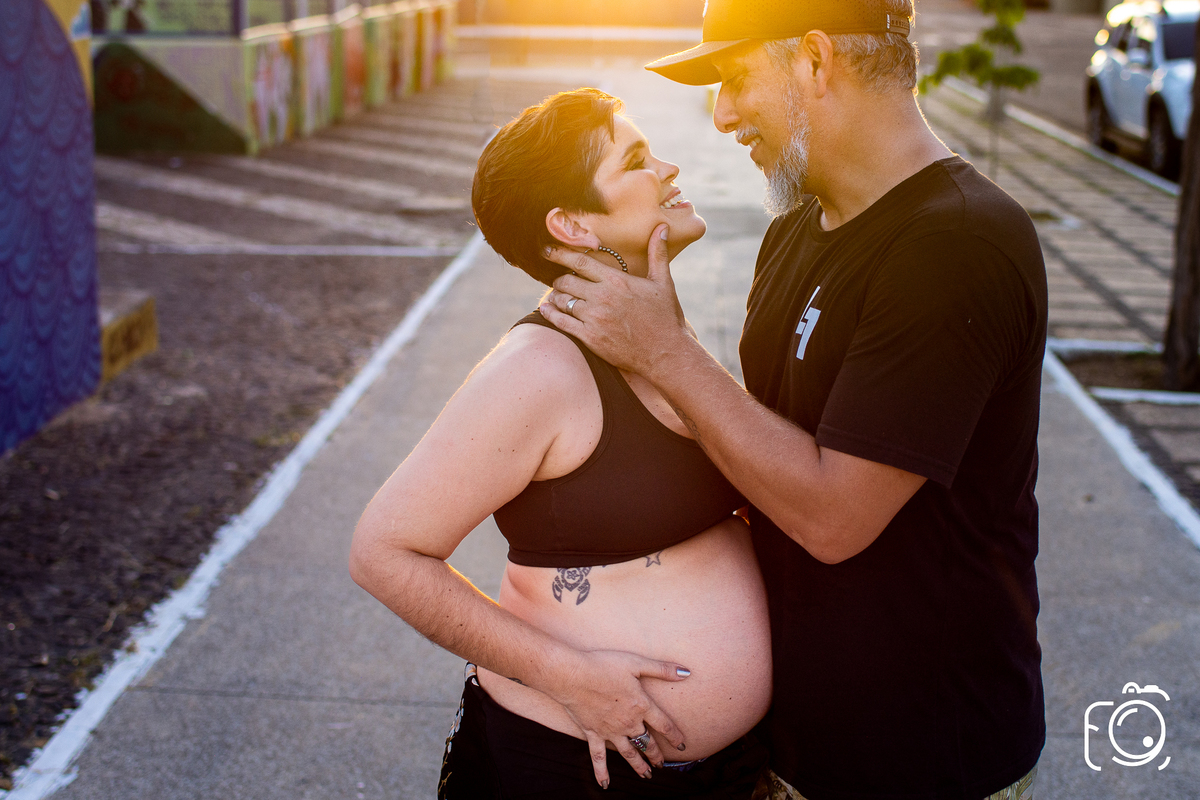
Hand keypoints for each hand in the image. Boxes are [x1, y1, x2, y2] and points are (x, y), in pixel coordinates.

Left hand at [540, 224, 689, 375]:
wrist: (665, 352)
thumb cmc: (665, 317)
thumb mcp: (663, 282)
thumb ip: (657, 253)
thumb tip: (661, 227)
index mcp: (617, 281)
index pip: (581, 262)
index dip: (560, 254)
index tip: (548, 250)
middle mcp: (602, 297)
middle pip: (566, 281)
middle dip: (558, 279)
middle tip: (557, 279)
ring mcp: (594, 318)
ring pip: (562, 301)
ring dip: (555, 296)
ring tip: (554, 295)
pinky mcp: (590, 338)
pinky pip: (561, 322)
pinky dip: (550, 314)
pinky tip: (545, 309)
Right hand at [548, 648, 690, 787]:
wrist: (573, 676)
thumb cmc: (604, 665)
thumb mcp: (636, 663)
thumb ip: (662, 669)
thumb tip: (686, 672)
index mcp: (641, 705)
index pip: (663, 724)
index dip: (674, 735)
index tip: (682, 745)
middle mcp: (628, 723)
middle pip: (647, 742)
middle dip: (656, 754)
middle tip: (662, 764)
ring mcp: (610, 731)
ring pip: (628, 753)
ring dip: (638, 765)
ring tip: (646, 775)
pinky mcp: (593, 733)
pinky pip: (598, 757)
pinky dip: (602, 771)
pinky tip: (604, 785)